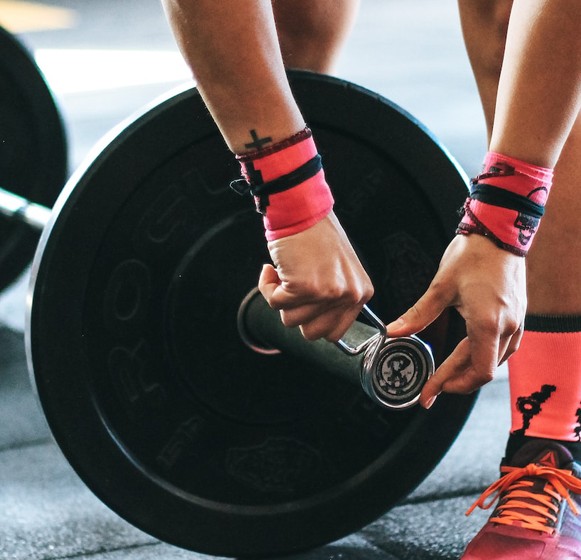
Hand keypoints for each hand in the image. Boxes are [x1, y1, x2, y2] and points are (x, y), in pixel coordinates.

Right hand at [259, 211, 373, 340]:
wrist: (301, 209)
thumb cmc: (316, 235)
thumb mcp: (339, 271)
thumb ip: (334, 299)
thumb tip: (315, 326)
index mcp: (361, 293)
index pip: (334, 333)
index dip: (313, 321)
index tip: (305, 303)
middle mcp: (348, 295)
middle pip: (312, 333)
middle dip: (296, 313)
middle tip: (294, 288)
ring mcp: (327, 293)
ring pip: (290, 320)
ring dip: (281, 298)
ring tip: (286, 272)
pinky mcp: (303, 287)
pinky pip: (275, 303)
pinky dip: (268, 287)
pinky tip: (274, 269)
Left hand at [386, 234, 525, 407]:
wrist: (500, 231)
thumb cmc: (473, 255)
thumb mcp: (441, 287)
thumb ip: (418, 314)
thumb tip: (393, 331)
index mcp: (488, 324)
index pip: (475, 371)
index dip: (451, 385)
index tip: (429, 392)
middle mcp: (507, 327)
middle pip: (483, 370)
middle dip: (456, 382)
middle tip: (432, 387)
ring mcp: (517, 322)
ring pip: (496, 361)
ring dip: (471, 371)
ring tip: (447, 374)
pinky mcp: (519, 315)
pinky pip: (505, 348)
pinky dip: (486, 357)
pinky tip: (471, 355)